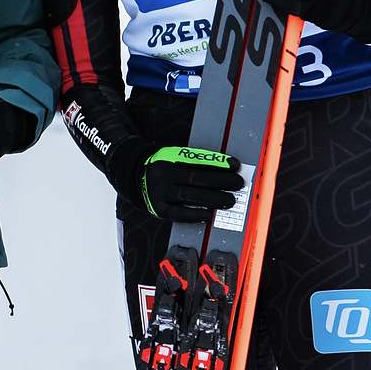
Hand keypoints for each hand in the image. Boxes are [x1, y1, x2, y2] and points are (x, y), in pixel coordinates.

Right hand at [106, 139, 244, 222]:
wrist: (132, 175)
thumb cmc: (160, 165)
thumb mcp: (172, 155)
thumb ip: (193, 160)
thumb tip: (222, 167)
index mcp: (168, 159)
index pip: (198, 161)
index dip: (218, 163)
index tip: (234, 165)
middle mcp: (163, 175)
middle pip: (197, 179)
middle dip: (221, 182)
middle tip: (237, 184)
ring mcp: (160, 193)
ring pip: (191, 197)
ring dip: (213, 199)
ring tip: (229, 200)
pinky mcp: (159, 208)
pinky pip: (180, 213)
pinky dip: (195, 214)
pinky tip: (209, 214)